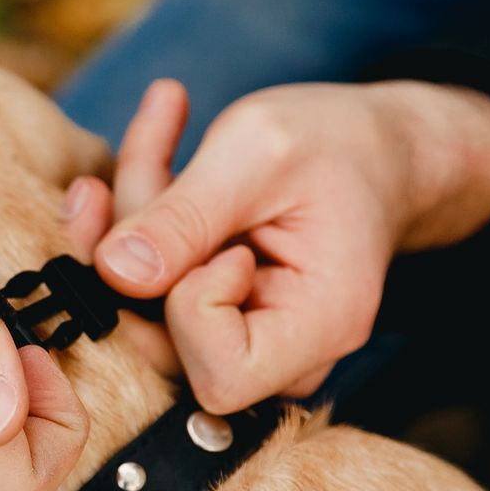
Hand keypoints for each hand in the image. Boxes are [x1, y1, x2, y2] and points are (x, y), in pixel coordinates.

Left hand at [63, 77, 489, 411]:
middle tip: (151, 152)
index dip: (192, 310)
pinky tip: (164, 126)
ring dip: (135, 209)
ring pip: (146, 305)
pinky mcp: (216, 313)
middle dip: (140, 245)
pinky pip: (150, 280)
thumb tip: (113, 273)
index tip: (226, 246)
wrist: (376, 144)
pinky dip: (145, 205)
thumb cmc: (339, 143)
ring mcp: (248, 339)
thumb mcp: (259, 152)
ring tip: (166, 117)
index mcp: (321, 326)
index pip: (221, 374)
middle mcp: (285, 354)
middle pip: (169, 343)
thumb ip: (186, 215)